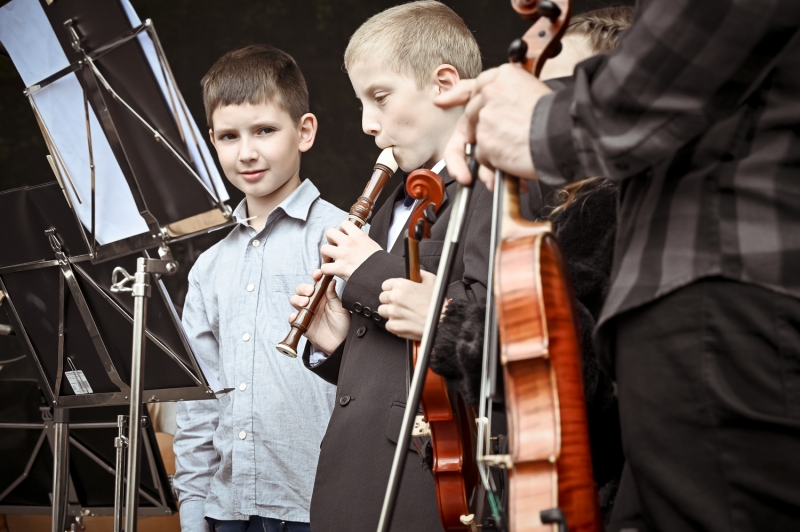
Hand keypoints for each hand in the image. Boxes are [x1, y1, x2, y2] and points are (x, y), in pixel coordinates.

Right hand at [289, 269, 349, 353]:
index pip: (316, 283)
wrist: (340, 343)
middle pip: (302, 290)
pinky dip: (292, 316)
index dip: (315, 276)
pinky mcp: (302, 324)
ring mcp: (307, 313)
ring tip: (305, 303)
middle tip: (310, 292)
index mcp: (323, 296)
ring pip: (295, 300)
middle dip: (303, 288)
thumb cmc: (343, 325)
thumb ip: (333, 296)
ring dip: (297, 299)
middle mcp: (314, 302)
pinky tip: (297, 316)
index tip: (317, 274)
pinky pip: (292, 318)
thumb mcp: (340, 309)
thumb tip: (331, 281)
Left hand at [320, 220, 381, 280]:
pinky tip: (331, 271)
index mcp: (358, 236)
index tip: (342, 235)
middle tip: (335, 247)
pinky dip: (326, 270)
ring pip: (324, 248)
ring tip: (331, 260)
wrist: (382, 274)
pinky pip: (324, 267)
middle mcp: (349, 243)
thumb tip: (356, 239)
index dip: (340, 229)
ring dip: (325, 255)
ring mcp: (343, 255)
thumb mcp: (372, 244)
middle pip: (329, 232)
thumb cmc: (380, 262)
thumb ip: (362, 240)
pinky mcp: (340, 268)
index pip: (344, 223)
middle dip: (330, 240)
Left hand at [378, 271, 435, 340]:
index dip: (391, 289)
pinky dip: (395, 325)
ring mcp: (393, 312)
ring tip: (404, 314)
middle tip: (402, 305)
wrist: (443, 322)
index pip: (385, 285)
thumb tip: (416, 272)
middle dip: (390, 301)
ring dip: (391, 313)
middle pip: (382, 298)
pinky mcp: (394, 326)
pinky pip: (388, 325)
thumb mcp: (433, 281)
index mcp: (401, 285)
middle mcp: (395, 298)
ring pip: (383, 311)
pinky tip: (406, 323)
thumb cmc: (438, 303)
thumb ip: (421, 274)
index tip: (396, 293)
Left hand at [435, 64, 551, 188]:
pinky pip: (483, 158)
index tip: (443, 100)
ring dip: (492, 153)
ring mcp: (484, 118)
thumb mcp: (534, 92)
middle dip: (477, 134)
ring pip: (477, 140)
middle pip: (471, 115)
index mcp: (503, 77)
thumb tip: (495, 109)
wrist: (564, 135)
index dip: (456, 94)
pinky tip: (514, 164)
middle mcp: (490, 94)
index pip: (473, 84)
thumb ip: (509, 97)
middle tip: (490, 145)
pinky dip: (495, 167)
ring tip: (513, 156)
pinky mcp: (484, 141)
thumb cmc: (558, 119)